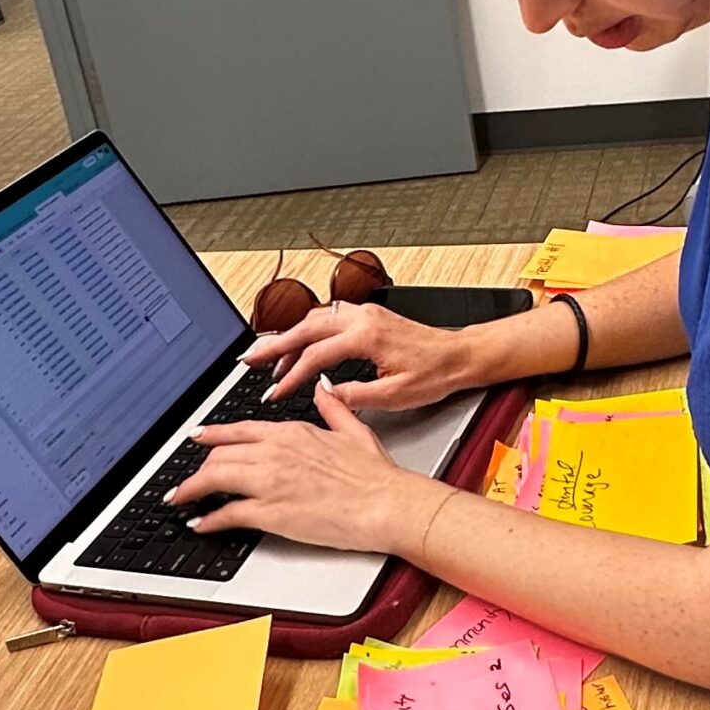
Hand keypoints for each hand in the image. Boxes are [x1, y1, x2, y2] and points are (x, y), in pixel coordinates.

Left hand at [176, 380, 443, 553]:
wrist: (386, 503)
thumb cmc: (375, 475)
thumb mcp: (354, 429)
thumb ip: (332, 407)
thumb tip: (323, 388)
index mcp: (292, 432)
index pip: (239, 429)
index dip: (212, 434)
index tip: (196, 437)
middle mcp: (275, 453)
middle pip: (219, 454)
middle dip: (198, 467)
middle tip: (187, 478)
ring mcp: (270, 482)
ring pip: (214, 479)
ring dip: (191, 490)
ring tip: (180, 499)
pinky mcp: (271, 513)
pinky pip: (227, 514)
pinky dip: (208, 520)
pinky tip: (200, 524)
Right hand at [245, 301, 475, 410]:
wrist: (459, 356)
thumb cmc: (434, 374)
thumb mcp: (395, 395)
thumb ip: (354, 394)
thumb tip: (324, 393)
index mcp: (366, 337)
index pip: (315, 356)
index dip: (291, 377)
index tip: (274, 393)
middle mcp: (363, 318)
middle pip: (306, 327)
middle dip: (275, 345)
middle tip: (250, 360)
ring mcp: (365, 314)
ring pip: (315, 319)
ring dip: (291, 338)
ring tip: (270, 359)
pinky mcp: (369, 317)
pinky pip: (329, 319)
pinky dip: (309, 332)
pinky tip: (300, 345)